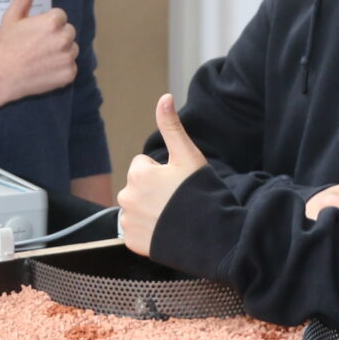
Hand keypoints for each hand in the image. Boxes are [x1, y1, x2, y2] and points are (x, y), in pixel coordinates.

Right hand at [0, 0, 77, 104]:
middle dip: (56, 37)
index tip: (34, 34)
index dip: (46, 24)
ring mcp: (68, 57)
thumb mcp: (12, 16)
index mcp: (53, 22)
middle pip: (68, 32)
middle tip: (36, 46)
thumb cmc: (6, 45)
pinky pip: (71, 67)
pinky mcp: (68, 74)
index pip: (60, 17)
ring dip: (61, 52)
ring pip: (72, 49)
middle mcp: (64, 38)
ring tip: (40, 58)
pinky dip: (61, 69)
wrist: (1, 77)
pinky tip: (44, 69)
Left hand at [116, 94, 205, 256]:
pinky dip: (148, 231)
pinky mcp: (132, 242)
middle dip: (153, 191)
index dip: (162, 172)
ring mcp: (128, 221)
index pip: (143, 166)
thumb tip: (164, 97)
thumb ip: (171, 126)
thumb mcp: (188, 156)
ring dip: (150, 210)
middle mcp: (127, 197)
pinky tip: (166, 231)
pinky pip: (136, 230)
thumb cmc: (201, 192)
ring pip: (136, 208)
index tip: (177, 183)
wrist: (212, 236)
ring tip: (173, 217)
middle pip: (138, 187)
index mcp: (138, 174)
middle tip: (176, 201)